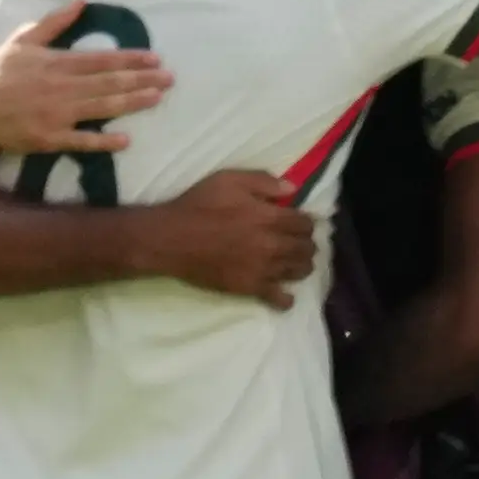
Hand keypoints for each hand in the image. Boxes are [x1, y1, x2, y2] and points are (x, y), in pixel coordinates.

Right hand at [0, 0, 168, 154]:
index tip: (154, 58)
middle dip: (142, 80)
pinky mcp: (49, 139)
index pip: (101, 60)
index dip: (130, 59)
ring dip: (132, 104)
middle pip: (108, 83)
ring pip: (101, 108)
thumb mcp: (24, 40)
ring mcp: (56, 115)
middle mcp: (61, 88)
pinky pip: (80, 141)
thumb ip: (54, 23)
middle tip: (170, 79)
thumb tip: (81, 1)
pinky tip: (125, 140)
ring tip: (157, 99)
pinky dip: (102, 141)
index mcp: (56, 62)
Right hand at [133, 168, 317, 307]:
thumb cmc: (198, 205)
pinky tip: (286, 295)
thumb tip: (292, 188)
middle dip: (308, 244)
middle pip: (306, 248)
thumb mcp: (229, 180)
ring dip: (302, 266)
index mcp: (269, 217)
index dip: (307, 222)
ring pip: (299, 271)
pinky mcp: (250, 288)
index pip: (305, 223)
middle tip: (302, 243)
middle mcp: (272, 245)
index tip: (302, 223)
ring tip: (296, 263)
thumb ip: (263, 182)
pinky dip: (287, 298)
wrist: (171, 239)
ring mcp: (263, 269)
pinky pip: (279, 298)